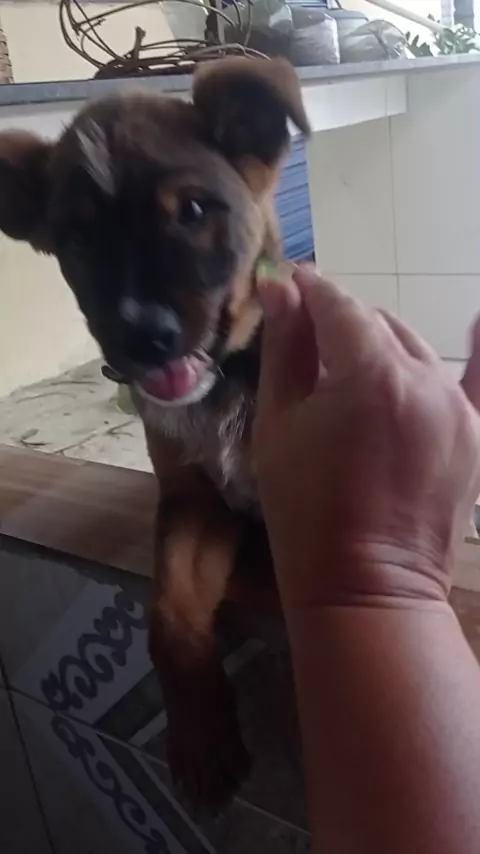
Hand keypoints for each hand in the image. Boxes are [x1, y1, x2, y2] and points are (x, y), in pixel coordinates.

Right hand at [254, 266, 479, 610]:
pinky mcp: (477, 431)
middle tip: (308, 339)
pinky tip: (478, 320)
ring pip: (415, 347)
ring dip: (381, 345)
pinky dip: (476, 347)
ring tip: (349, 367)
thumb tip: (281, 290)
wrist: (364, 586)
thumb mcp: (277, 426)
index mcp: (368, 375)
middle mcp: (424, 379)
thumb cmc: (304, 510)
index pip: (338, 307)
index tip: (289, 284)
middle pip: (379, 323)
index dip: (310, 291)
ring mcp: (459, 405)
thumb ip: (284, 350)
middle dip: (342, 321)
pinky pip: (477, 376)